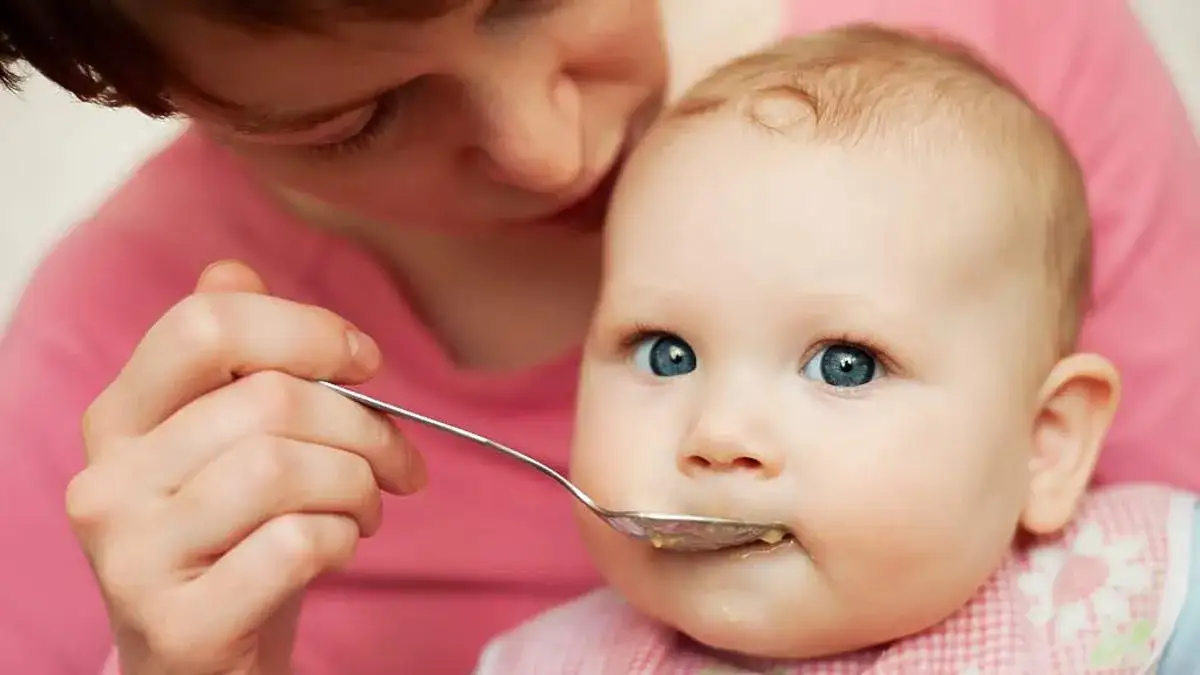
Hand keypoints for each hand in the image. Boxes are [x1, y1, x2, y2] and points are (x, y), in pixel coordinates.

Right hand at [67, 260, 425, 674]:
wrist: (200, 662)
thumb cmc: (233, 538)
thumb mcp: (225, 444)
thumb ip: (231, 360)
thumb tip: (232, 270)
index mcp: (120, 417)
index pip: (207, 325)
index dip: (306, 329)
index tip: (364, 362)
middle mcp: (107, 479)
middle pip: (270, 400)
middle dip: (365, 426)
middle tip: (397, 463)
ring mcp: (132, 555)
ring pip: (284, 468)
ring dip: (358, 485)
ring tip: (367, 508)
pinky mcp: (176, 623)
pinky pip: (294, 544)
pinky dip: (342, 538)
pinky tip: (338, 547)